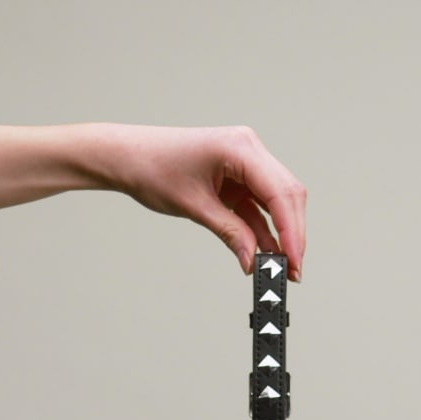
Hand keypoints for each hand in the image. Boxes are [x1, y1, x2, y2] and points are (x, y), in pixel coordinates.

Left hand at [95, 124, 305, 280]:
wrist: (126, 156)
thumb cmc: (152, 169)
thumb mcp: (194, 206)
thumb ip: (231, 233)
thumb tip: (254, 262)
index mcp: (240, 147)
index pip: (280, 192)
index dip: (292, 231)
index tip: (294, 262)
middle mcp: (249, 149)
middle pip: (287, 195)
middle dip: (292, 234)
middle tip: (292, 271)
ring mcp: (245, 162)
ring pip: (277, 201)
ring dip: (281, 234)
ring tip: (282, 268)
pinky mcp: (238, 176)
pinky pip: (259, 204)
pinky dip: (264, 228)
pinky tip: (267, 253)